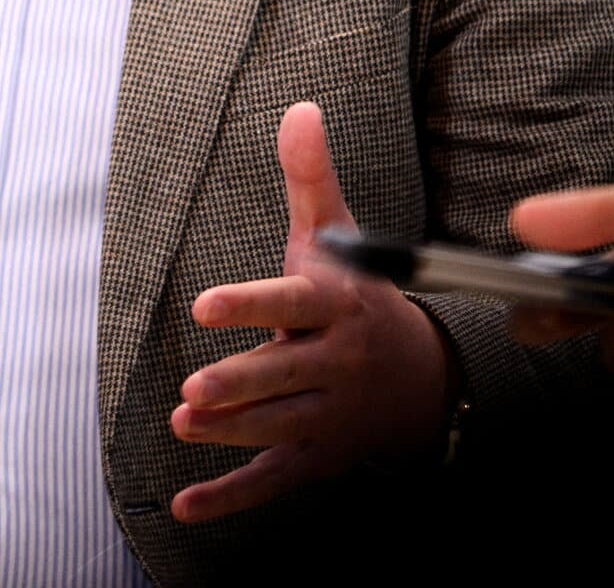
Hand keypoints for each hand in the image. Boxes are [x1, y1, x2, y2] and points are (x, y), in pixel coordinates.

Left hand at [169, 101, 458, 521]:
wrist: (428, 377)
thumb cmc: (359, 295)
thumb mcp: (340, 234)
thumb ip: (310, 175)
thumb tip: (298, 107)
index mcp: (335, 305)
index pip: (291, 303)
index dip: (249, 304)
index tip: (204, 303)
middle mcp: (335, 363)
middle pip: (283, 374)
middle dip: (240, 383)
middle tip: (193, 389)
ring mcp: (329, 416)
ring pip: (279, 428)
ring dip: (232, 432)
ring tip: (185, 424)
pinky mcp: (319, 458)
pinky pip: (274, 483)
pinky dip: (230, 499)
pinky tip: (185, 506)